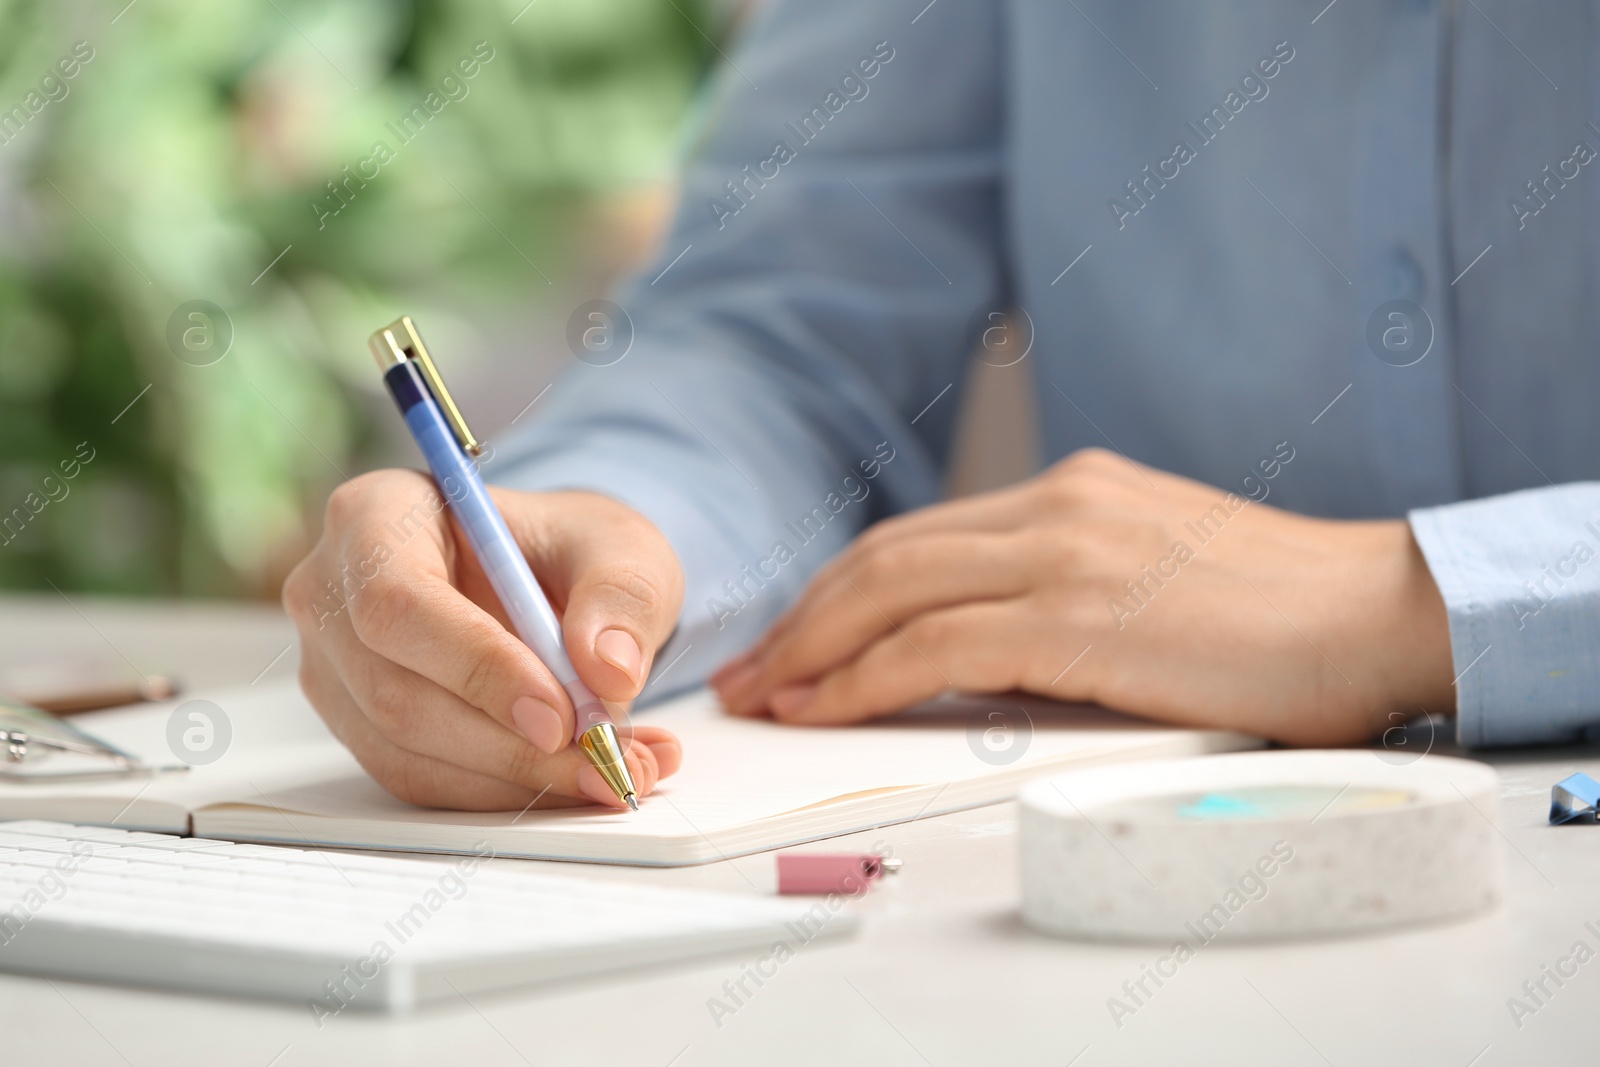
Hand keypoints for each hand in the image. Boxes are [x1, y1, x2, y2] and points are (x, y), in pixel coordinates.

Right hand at [283, 470, 684, 809]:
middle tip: (607, 760)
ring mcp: (336, 668)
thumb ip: (623, 595)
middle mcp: (333, 593)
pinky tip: (580, 775)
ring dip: (518, 778)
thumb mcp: (621, 546)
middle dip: (510, 745)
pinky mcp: (360, 728)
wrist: (550, 584)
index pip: (398, 602)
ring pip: (408, 751)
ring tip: (616, 768)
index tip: (561, 715)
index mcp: (376, 513)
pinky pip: (423, 781)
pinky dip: (507, 791)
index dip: (477, 668)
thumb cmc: (567, 549)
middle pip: (397, 694)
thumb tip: (610, 669)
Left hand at [711, 449, 1453, 745]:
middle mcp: (1054, 504)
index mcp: (1070, 491)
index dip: (841, 590)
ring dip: (811, 648)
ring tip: (763, 697)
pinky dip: (860, 678)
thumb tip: (982, 648)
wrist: (1380, 611)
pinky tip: (821, 710)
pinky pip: (931, 646)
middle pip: (884, 556)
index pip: (920, 537)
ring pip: (889, 592)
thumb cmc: (1282, 613)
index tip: (796, 638)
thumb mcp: (1154, 574)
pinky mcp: (1078, 613)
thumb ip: (1068, 589)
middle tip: (751, 671)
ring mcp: (1064, 551)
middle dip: (803, 618)